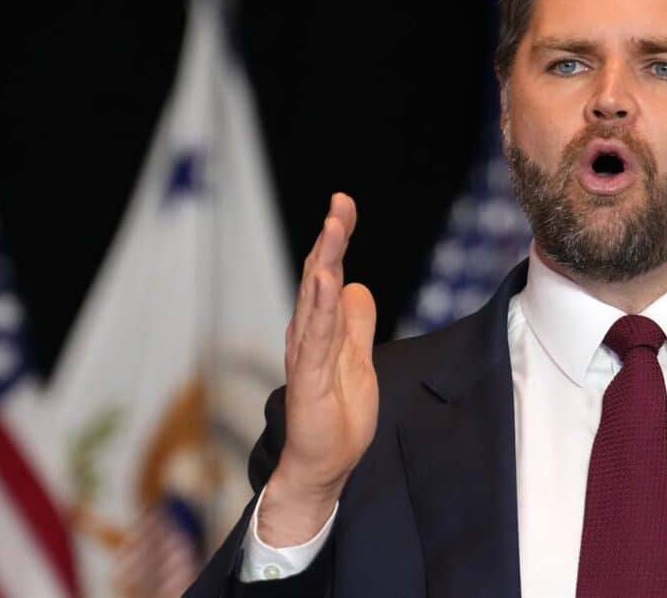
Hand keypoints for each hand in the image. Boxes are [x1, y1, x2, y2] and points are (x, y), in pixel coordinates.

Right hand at [257, 193, 377, 546]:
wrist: (324, 463)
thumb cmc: (338, 413)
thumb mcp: (359, 357)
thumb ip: (356, 323)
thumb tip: (356, 287)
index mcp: (322, 327)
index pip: (329, 274)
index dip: (337, 241)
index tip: (344, 206)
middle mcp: (309, 333)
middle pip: (318, 277)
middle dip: (331, 239)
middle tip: (340, 204)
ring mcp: (307, 354)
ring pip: (315, 300)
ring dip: (324, 262)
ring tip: (333, 229)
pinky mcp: (309, 377)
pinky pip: (315, 336)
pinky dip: (319, 305)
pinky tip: (324, 279)